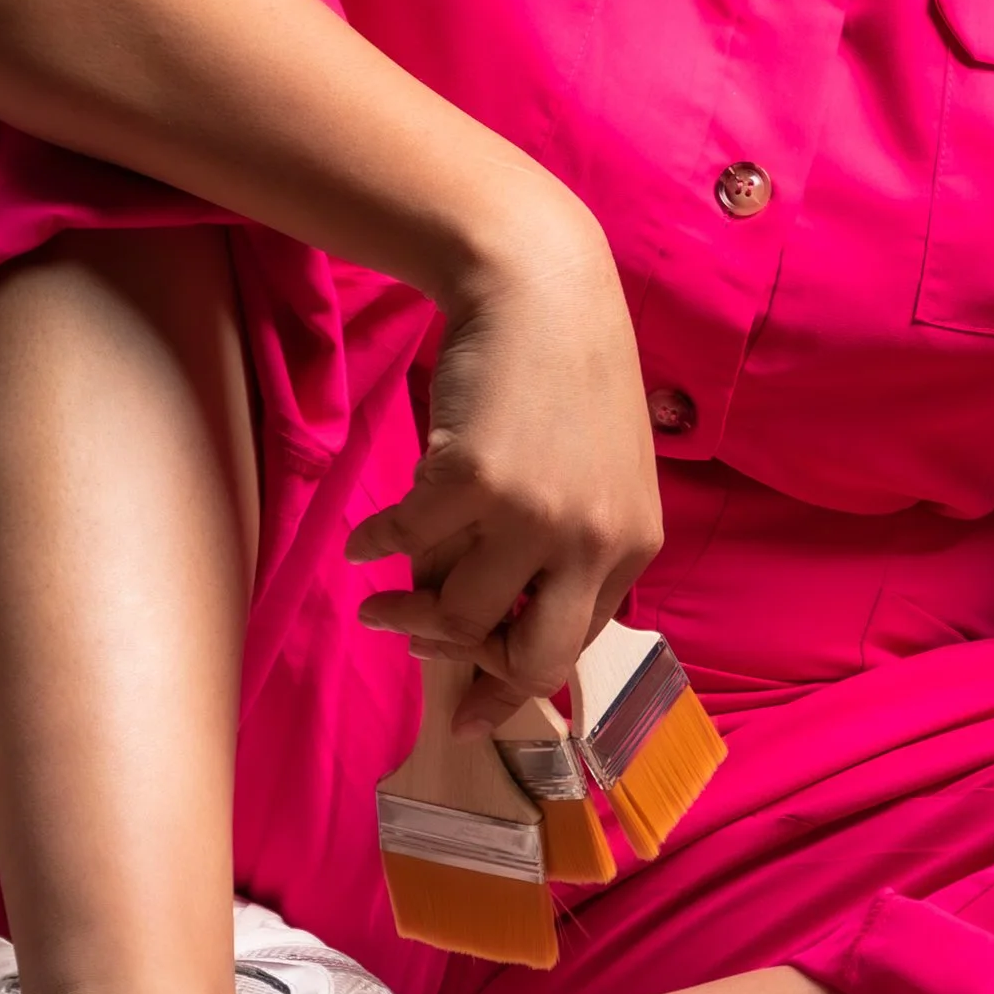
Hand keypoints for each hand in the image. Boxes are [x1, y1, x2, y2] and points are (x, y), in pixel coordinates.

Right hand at [348, 199, 663, 732]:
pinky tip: (361, 540)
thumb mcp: (599, 476)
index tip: (466, 708)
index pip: (570, 650)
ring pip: (455, 608)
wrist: (540, 284)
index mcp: (632, 545)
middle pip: (530, 657)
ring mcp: (534, 514)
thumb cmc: (564, 378)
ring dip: (409, 603)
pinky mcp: (472, 480)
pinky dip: (374, 544)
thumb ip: (566, 552)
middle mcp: (593, 540)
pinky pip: (404, 543)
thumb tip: (486, 637)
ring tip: (383, 588)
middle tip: (417, 643)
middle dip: (465, 663)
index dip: (510, 680)